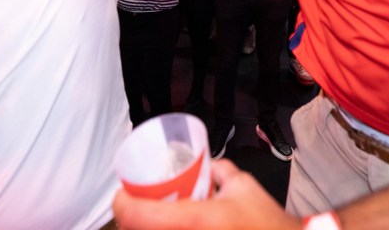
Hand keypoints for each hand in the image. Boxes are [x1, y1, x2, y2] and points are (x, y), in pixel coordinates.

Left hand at [113, 160, 297, 229]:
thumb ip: (220, 171)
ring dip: (146, 229)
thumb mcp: (244, 186)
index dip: (121, 204)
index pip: (137, 215)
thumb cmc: (267, 226)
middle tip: (135, 207)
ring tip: (150, 219)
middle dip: (131, 221)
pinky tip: (173, 229)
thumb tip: (204, 165)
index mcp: (194, 221)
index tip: (122, 196)